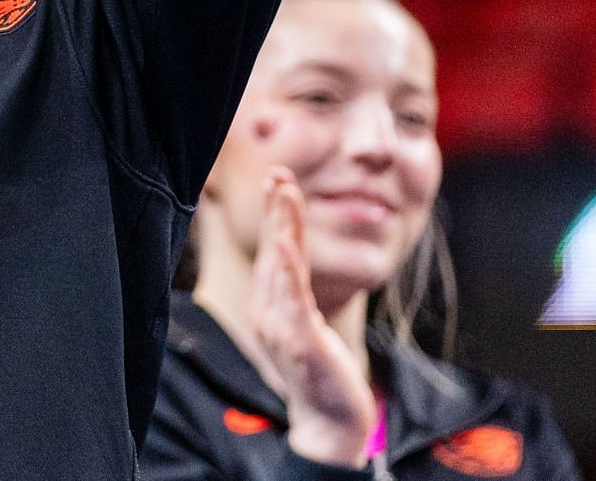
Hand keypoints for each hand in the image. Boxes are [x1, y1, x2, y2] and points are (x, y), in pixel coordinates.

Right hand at [249, 169, 379, 466]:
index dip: (276, 213)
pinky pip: (293, 300)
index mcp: (269, 304)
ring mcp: (280, 327)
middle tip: (278, 173)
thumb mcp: (306, 321)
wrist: (329, 422)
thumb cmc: (320, 372)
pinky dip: (288, 269)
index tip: (279, 177)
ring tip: (283, 194)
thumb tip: (289, 250)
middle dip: (275, 209)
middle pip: (273, 250)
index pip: (273, 249)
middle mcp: (266, 311)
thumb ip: (296, 287)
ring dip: (281, 227)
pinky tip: (287, 244)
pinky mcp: (300, 341)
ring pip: (281, 268)